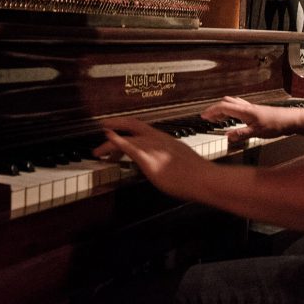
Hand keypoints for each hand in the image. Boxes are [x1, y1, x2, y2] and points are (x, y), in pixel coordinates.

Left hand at [92, 116, 211, 199]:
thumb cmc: (197, 175)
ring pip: (126, 137)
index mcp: (166, 139)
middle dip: (116, 123)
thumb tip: (164, 164)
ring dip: (109, 143)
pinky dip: (116, 141)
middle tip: (104, 126)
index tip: (118, 127)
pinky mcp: (149, 159)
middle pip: (132, 124)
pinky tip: (107, 139)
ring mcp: (153, 148)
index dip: (128, 125)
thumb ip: (169, 158)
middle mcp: (158, 139)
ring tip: (98, 150)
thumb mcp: (182, 160)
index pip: (143, 128)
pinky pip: (129, 146)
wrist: (204, 179)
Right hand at [201, 96, 296, 140]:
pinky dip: (231, 111)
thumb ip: (241, 134)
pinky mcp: (255, 110)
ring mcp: (250, 108)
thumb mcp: (257, 132)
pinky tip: (234, 118)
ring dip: (223, 109)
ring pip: (232, 103)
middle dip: (215, 109)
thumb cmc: (275, 124)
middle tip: (209, 117)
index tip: (204, 116)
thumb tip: (227, 136)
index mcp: (244, 111)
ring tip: (218, 118)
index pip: (223, 107)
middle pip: (226, 103)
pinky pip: (238, 107)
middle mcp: (246, 107)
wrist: (289, 120)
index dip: (212, 111)